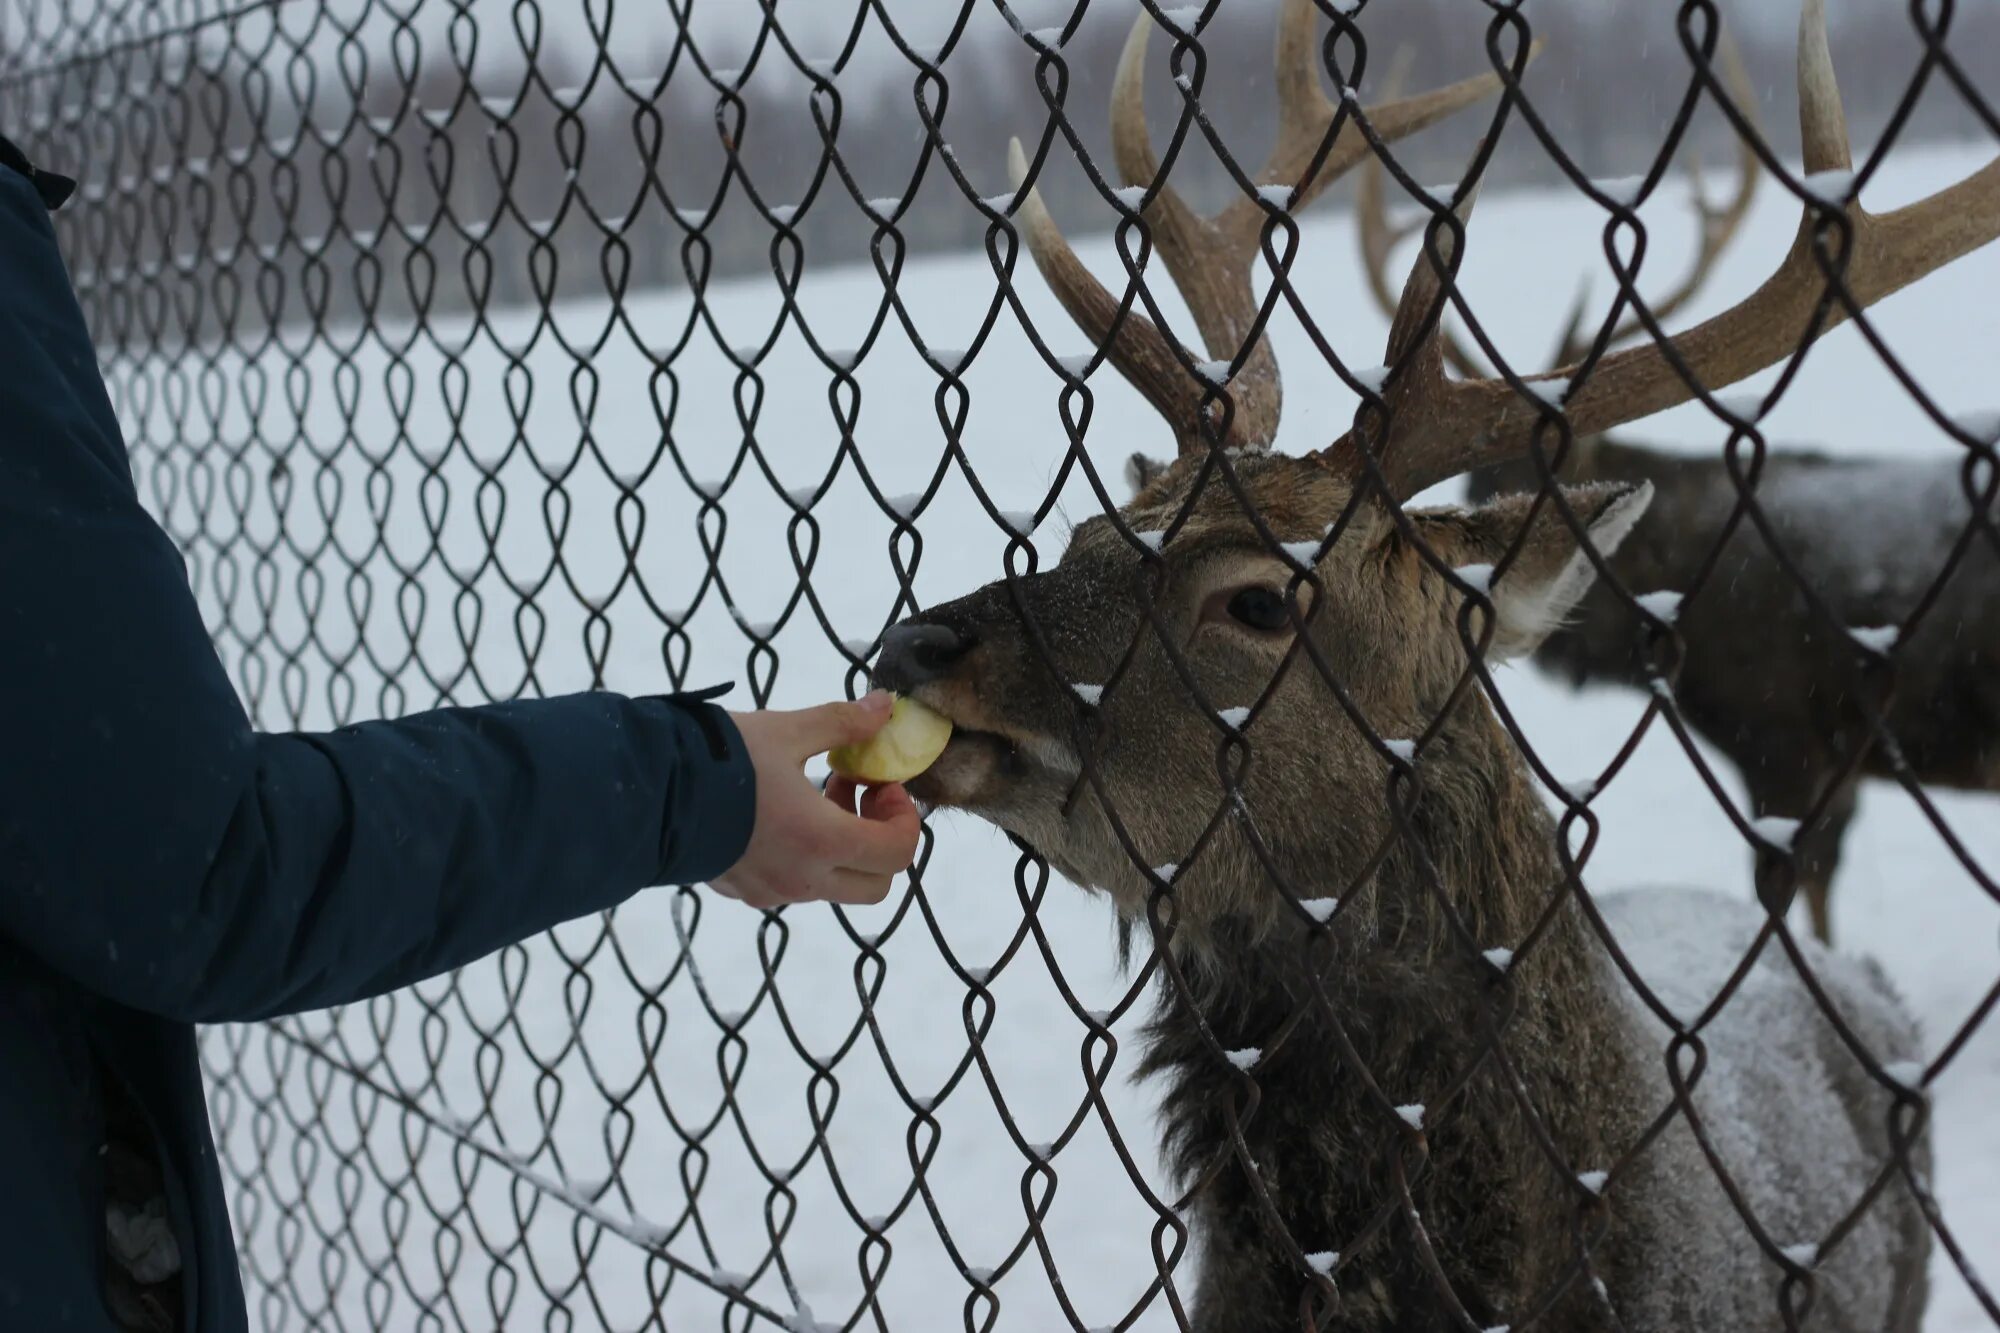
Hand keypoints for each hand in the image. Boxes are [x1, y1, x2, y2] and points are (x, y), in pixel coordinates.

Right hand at [711, 691, 922, 908]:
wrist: (645, 793)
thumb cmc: (718, 760)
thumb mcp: (786, 731)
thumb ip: (842, 723)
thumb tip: (884, 708)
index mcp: (821, 841)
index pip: (899, 853)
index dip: (904, 817)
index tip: (880, 782)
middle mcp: (802, 879)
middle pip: (876, 883)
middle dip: (880, 839)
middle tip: (855, 794)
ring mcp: (772, 892)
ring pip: (836, 885)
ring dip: (842, 844)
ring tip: (813, 795)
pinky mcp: (745, 892)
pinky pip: (796, 884)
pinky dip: (808, 854)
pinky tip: (780, 814)